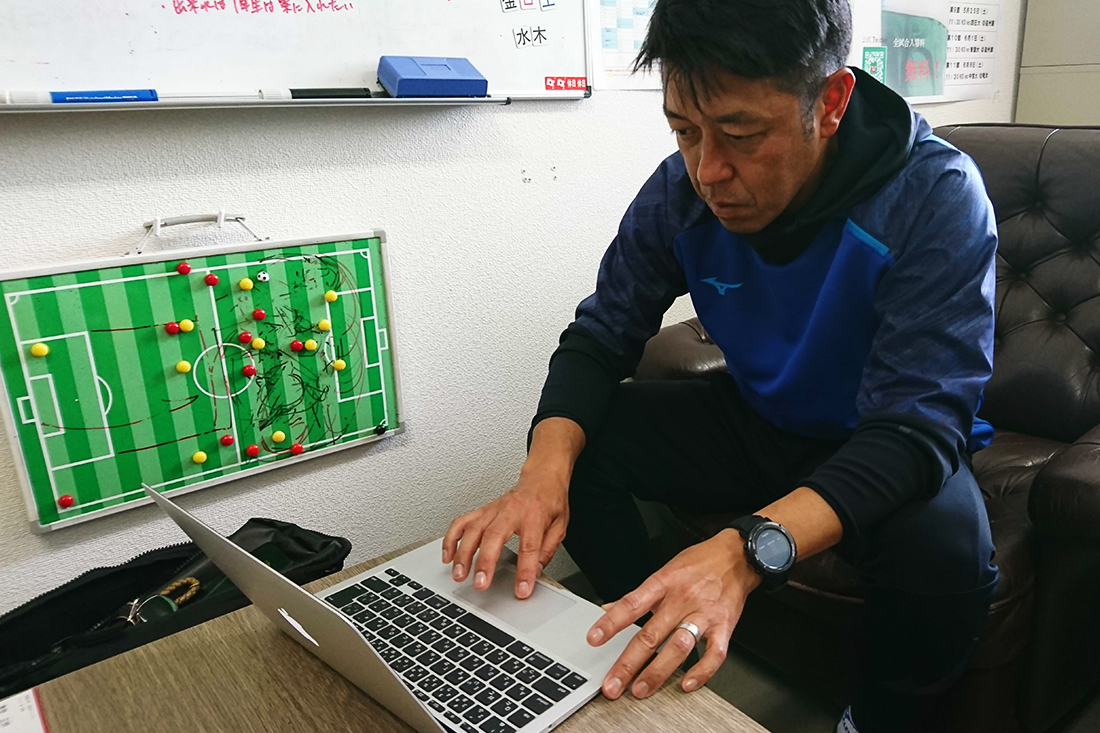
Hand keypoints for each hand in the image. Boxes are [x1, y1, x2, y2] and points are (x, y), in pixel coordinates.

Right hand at [442, 468, 568, 598]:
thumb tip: (536, 572)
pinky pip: (461, 522)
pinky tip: (448, 556)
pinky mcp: (482, 510)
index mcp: (534, 516)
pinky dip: (451, 539)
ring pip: (473, 530)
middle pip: (493, 537)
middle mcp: (510, 511)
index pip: (529, 547)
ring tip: (459, 574)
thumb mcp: (560, 526)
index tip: (521, 590)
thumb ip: (547, 550)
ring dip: (463, 554)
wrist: (541, 476)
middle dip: (485, 562)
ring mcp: (493, 510)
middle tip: (481, 584)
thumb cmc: (550, 499)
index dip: (524, 571)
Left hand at [586, 529, 760, 698]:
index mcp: (664, 583)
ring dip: (658, 672)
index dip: (610, 623)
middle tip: (613, 683)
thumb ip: (639, 595)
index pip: (631, 605)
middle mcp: (682, 600)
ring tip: (641, 689)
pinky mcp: (724, 627)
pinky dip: (701, 672)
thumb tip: (609, 609)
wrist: (738, 556)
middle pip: (651, 635)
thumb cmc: (700, 563)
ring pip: (678, 647)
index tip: (594, 640)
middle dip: (628, 663)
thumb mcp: (665, 570)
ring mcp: (704, 615)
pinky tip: (686, 684)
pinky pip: (714, 654)